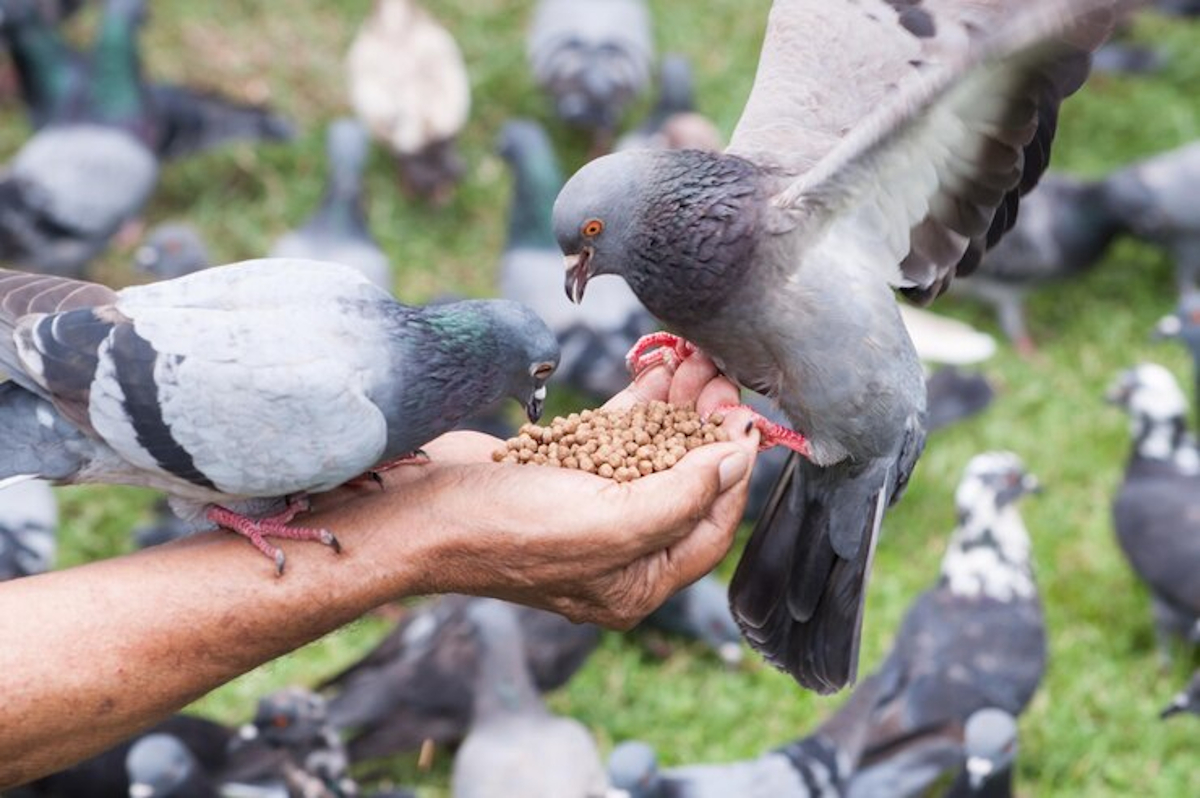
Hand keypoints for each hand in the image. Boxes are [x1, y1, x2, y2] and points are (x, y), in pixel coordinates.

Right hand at [310, 353, 758, 628]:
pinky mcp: (560, 475)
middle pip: (683, 484)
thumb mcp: (608, 522)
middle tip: (720, 380)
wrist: (414, 509)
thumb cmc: (503, 531)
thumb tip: (736, 461)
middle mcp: (616, 552)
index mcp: (634, 583)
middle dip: (705, 430)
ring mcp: (586, 512)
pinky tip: (656, 372)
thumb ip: (682, 497)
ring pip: (650, 455)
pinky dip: (635, 407)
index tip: (746, 422)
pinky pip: (613, 440)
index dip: (733, 475)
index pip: (709, 528)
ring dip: (675, 408)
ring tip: (694, 362)